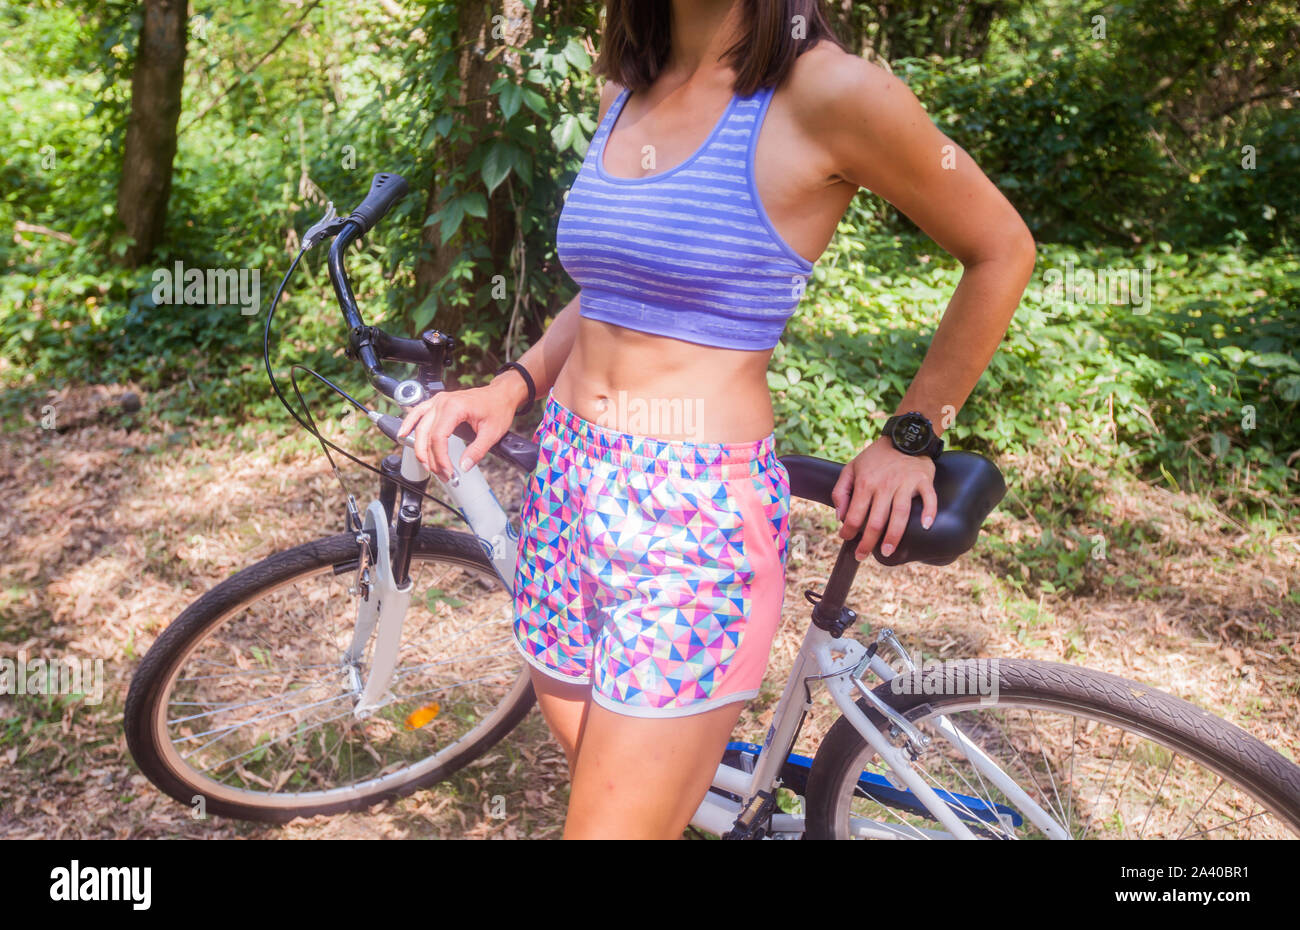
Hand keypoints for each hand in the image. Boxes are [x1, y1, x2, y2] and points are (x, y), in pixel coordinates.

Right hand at [396, 375, 525, 481]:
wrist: (500, 394)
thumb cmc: (497, 408)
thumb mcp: (492, 433)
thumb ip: (476, 451)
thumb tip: (463, 467)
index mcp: (454, 407)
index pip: (438, 438)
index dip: (440, 458)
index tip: (448, 472)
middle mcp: (442, 402)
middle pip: (426, 435)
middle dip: (430, 458)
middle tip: (440, 474)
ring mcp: (437, 401)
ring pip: (419, 427)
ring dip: (419, 448)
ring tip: (426, 465)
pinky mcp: (437, 403)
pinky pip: (418, 413)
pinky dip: (409, 424)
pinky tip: (403, 434)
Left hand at [831, 438, 937, 560]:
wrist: (903, 437)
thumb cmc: (875, 458)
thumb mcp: (851, 468)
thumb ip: (841, 491)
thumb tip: (840, 516)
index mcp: (865, 483)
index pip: (855, 514)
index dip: (848, 531)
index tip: (846, 539)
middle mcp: (885, 485)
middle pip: (876, 520)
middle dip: (868, 542)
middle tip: (863, 555)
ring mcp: (905, 483)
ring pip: (900, 515)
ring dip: (893, 536)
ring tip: (887, 552)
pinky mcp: (923, 480)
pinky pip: (929, 498)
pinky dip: (929, 512)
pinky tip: (926, 527)